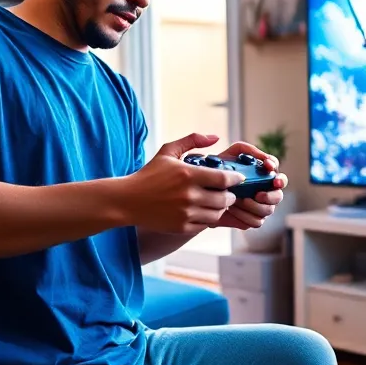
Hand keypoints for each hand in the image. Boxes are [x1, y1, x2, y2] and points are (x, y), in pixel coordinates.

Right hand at [122, 133, 244, 234]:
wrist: (127, 201)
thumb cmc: (148, 174)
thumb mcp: (168, 151)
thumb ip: (192, 140)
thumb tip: (215, 137)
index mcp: (188, 174)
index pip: (224, 179)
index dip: (236, 179)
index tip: (238, 178)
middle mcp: (189, 195)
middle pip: (225, 198)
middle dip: (229, 195)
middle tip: (226, 191)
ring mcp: (186, 213)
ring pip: (217, 213)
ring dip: (220, 207)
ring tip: (215, 201)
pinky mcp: (181, 227)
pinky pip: (206, 225)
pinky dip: (208, 218)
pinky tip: (202, 211)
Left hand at [214, 141, 287, 229]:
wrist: (204, 187)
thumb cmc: (221, 167)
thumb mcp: (233, 153)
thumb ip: (249, 150)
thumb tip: (265, 158)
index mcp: (266, 177)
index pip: (280, 178)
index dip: (279, 178)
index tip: (268, 174)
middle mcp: (266, 192)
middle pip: (278, 197)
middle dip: (270, 196)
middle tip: (258, 194)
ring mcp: (260, 207)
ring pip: (268, 210)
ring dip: (253, 206)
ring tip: (237, 200)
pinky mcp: (252, 219)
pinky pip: (256, 221)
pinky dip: (245, 216)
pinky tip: (232, 209)